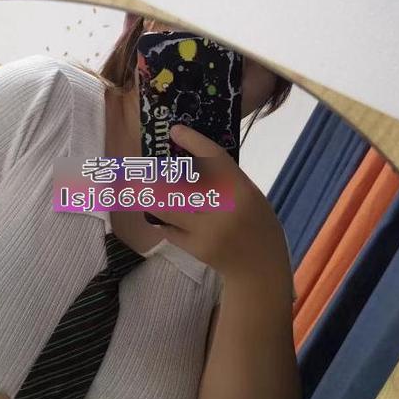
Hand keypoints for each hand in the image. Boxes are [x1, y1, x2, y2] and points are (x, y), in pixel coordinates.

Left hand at [148, 124, 291, 283]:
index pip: (214, 159)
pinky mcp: (196, 249)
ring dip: (151, 197)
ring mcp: (207, 232)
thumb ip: (224, 179)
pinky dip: (162, 219)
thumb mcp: (249, 195)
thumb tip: (189, 158)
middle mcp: (223, 211)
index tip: (175, 130)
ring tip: (139, 187)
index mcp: (242, 192)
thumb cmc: (256, 224)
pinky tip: (159, 214)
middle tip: (142, 165)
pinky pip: (169, 229)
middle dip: (155, 176)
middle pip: (179, 186)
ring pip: (167, 209)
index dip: (193, 142)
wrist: (259, 267)